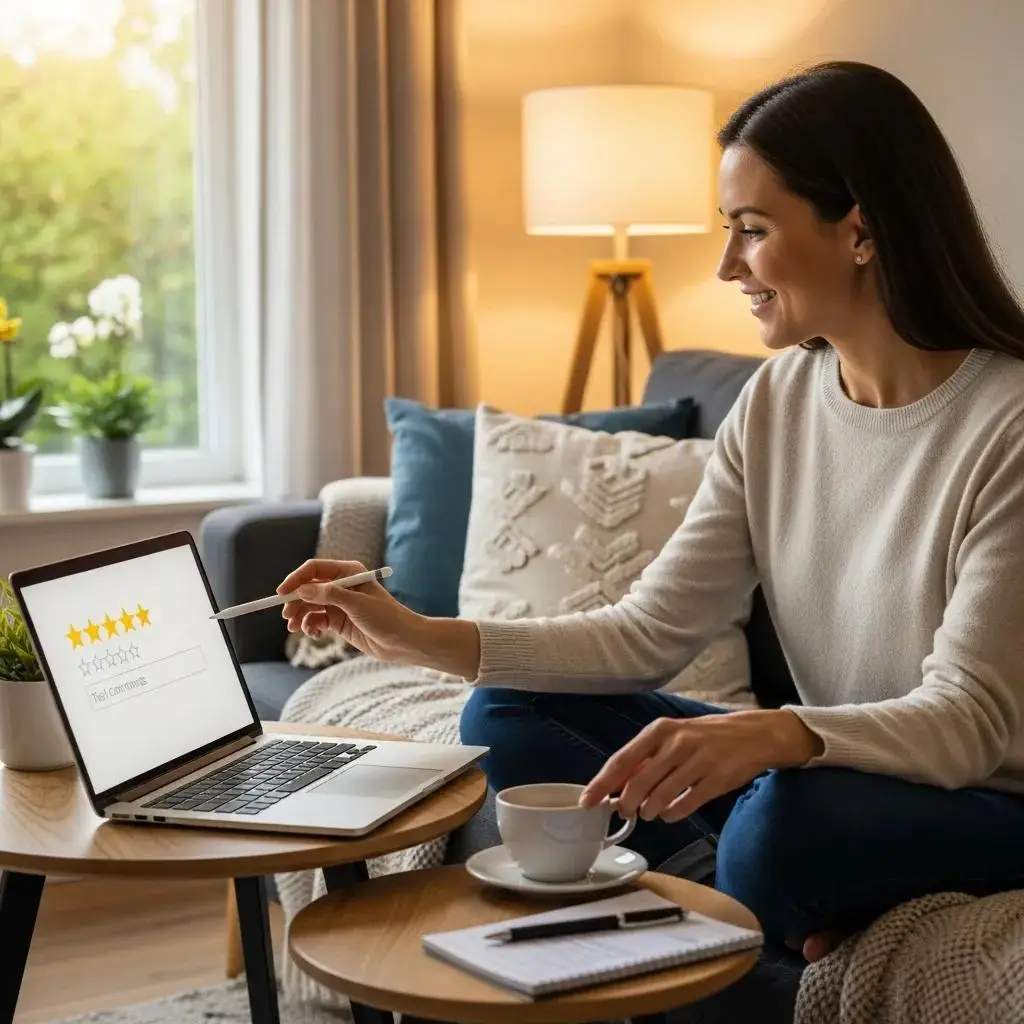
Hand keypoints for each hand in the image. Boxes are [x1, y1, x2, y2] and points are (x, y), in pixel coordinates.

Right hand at [277, 558, 420, 662]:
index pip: (314, 569)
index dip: (296, 579)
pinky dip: (310, 627)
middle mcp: (342, 585)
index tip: (282, 593)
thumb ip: (329, 596)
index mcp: (348, 572)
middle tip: (287, 617)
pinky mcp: (339, 621)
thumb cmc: (386, 618)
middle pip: (308, 588)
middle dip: (295, 601)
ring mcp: (340, 604)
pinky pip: (316, 620)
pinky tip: (314, 635)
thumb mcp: (356, 604)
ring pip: (310, 606)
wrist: (403, 642)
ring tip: (294, 628)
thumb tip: (302, 590)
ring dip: (300, 616)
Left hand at [579, 710, 821, 821]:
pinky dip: (673, 814)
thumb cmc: (703, 737)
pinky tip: (670, 813)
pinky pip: (686, 805)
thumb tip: (615, 785)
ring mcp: (698, 761)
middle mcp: (677, 743)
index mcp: (660, 730)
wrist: (752, 734)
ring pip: (660, 797)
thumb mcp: (672, 737)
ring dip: (649, 811)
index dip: (602, 784)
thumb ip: (645, 759)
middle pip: (638, 783)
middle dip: (626, 804)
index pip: (622, 760)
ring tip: (649, 812)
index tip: (587, 801)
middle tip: (625, 812)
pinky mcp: (717, 779)